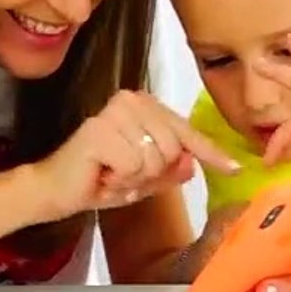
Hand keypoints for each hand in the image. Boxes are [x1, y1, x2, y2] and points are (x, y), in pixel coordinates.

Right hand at [31, 90, 239, 219]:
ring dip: (134, 178)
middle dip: (153, 173)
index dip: (210, 153)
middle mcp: (131, 100)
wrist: (55, 191)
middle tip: (123, 175)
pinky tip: (101, 174)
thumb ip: (170, 170)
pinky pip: (134, 166)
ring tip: (111, 174)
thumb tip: (192, 164)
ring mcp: (115, 112)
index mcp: (145, 106)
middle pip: (174, 148)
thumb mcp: (144, 178)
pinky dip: (120, 180)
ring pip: (156, 159)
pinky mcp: (100, 130)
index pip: (186, 131)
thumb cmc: (99, 179)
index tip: (235, 167)